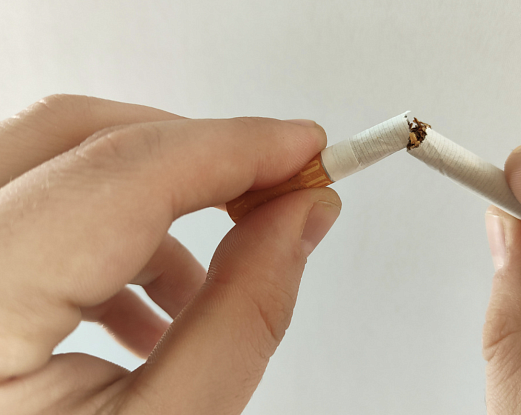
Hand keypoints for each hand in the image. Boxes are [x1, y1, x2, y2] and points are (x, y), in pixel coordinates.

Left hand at [0, 95, 340, 413]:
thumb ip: (245, 311)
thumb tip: (301, 218)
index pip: (127, 173)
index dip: (234, 146)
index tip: (304, 147)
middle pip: (80, 135)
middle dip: (195, 151)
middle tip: (272, 184)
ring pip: (59, 160)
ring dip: (154, 195)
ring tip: (201, 281)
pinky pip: (40, 205)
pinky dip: (111, 229)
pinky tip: (145, 302)